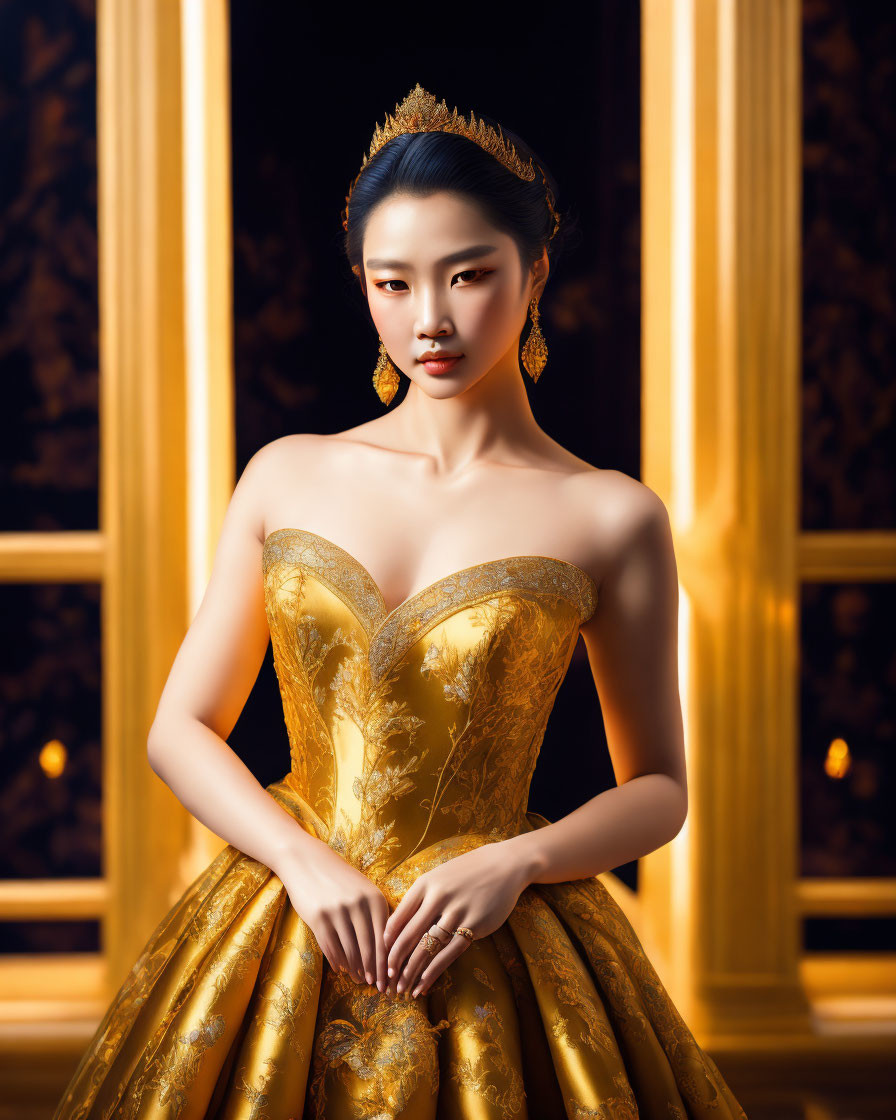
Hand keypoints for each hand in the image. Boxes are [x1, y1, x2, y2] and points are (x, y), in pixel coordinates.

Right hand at [275, 836, 390, 991]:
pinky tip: (341, 969)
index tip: (390, 979)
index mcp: (375, 899)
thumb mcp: (363, 890)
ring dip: (356, 969)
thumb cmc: (339, 878)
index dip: (387, 962)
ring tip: (359, 980)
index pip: (385, 938)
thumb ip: (375, 915)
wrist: (307, 861)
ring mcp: (338, 911)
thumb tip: (385, 950)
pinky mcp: (319, 917)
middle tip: (376, 986)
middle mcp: (359, 905)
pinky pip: (331, 947)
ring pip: (350, 950)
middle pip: (370, 948)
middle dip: (374, 971)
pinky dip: (338, 961)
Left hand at [383, 841, 530, 998]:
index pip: (399, 916)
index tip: (379, 955)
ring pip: (427, 948)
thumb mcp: (440, 875)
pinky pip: (449, 953)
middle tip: (384, 977)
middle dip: (394, 960)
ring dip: (411, 971)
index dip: (387, 940)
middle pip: (409, 935)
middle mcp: (438, 897)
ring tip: (401, 988)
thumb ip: (422, 896)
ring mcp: (457, 911)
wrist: (505, 865)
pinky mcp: (474, 925)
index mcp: (426, 883)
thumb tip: (399, 924)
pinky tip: (424, 984)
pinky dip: (433, 971)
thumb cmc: (468, 871)